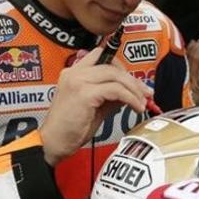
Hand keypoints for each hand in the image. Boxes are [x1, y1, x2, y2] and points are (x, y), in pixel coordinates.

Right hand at [40, 47, 151, 165]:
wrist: (53, 142)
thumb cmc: (69, 128)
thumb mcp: (94, 107)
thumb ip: (110, 96)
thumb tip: (131, 92)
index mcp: (73, 73)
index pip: (100, 56)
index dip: (119, 66)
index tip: (133, 80)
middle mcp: (74, 73)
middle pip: (112, 65)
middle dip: (132, 79)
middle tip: (145, 92)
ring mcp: (78, 81)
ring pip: (116, 75)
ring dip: (134, 88)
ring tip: (142, 102)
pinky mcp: (85, 93)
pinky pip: (116, 90)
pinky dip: (130, 97)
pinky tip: (135, 106)